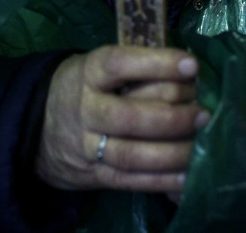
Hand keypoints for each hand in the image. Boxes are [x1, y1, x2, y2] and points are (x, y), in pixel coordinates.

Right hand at [35, 45, 208, 193]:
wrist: (42, 125)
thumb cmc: (89, 86)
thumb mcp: (100, 65)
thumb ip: (137, 66)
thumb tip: (190, 71)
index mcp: (89, 73)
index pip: (119, 64)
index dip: (157, 64)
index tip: (192, 66)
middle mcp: (86, 108)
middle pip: (129, 116)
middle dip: (172, 116)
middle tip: (203, 113)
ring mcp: (88, 145)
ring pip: (131, 154)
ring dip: (171, 152)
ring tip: (199, 143)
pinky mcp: (96, 174)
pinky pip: (131, 181)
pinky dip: (162, 180)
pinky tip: (187, 176)